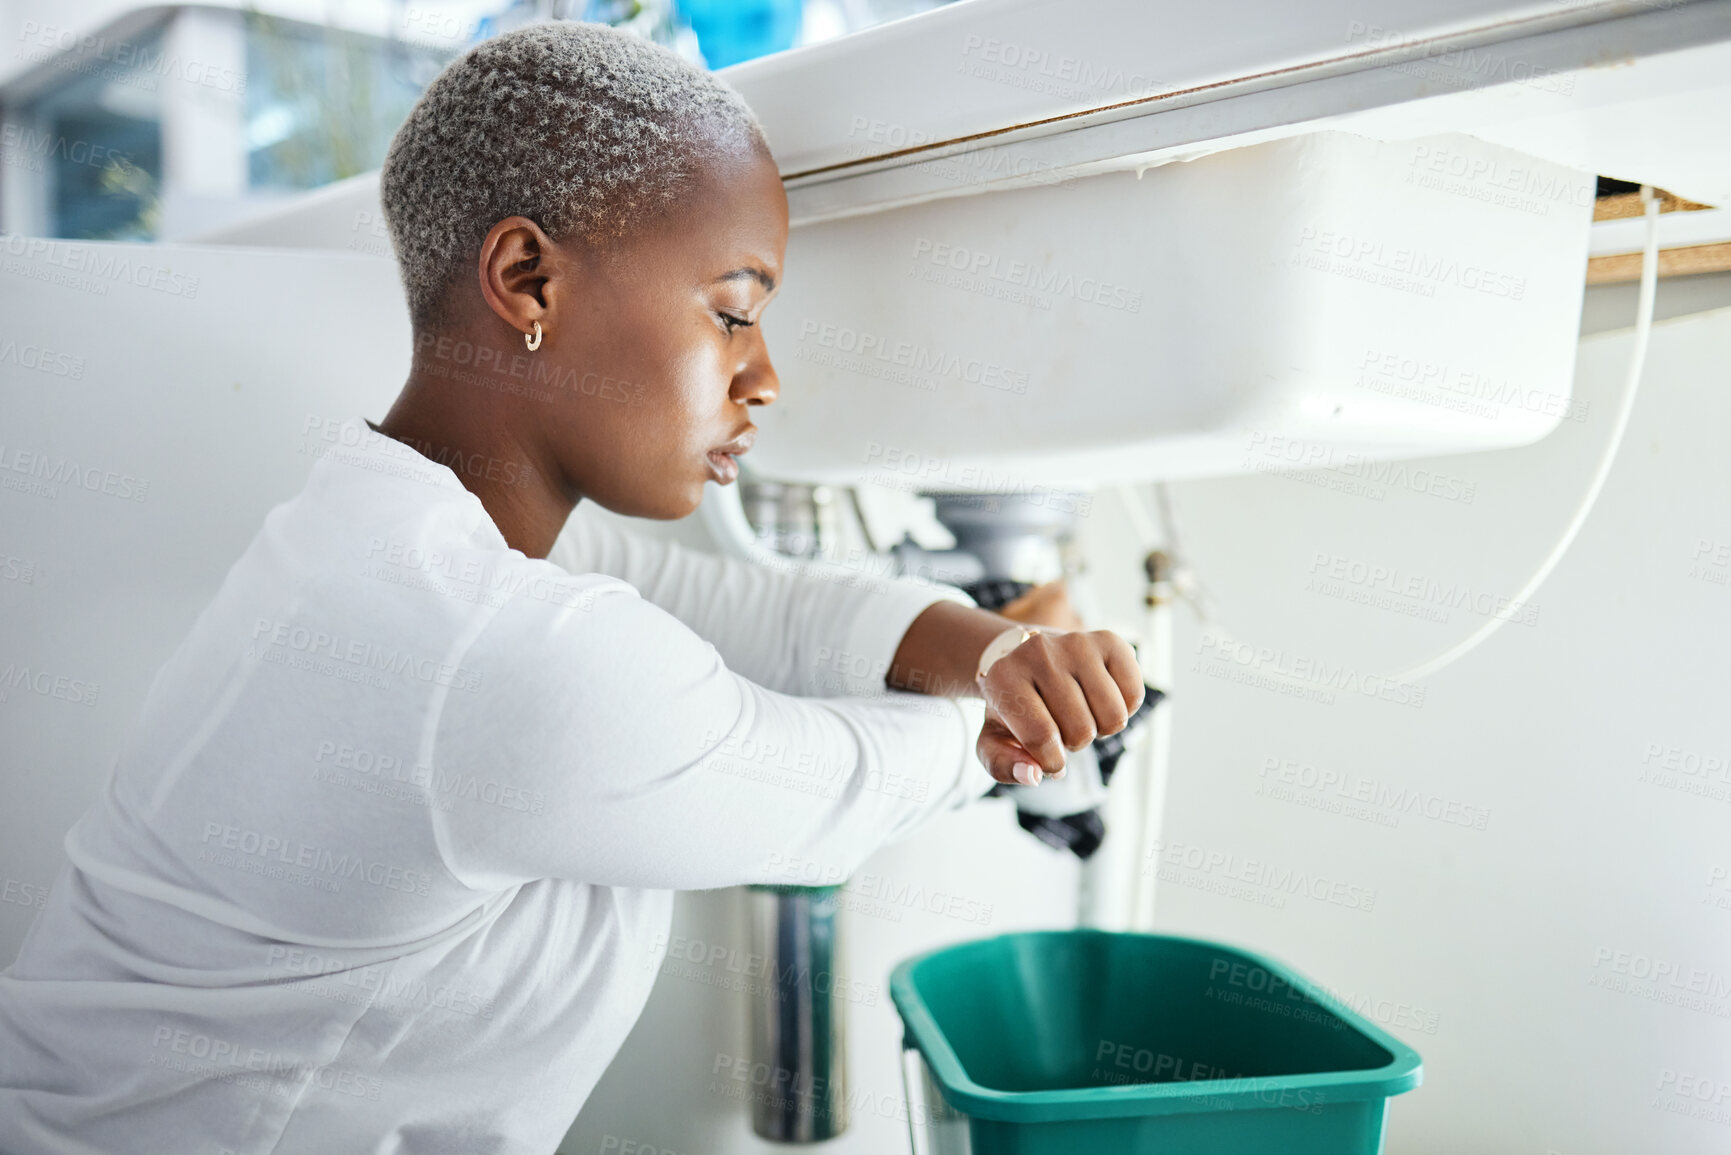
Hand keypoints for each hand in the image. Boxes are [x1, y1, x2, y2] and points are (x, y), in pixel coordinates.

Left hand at [974, 629, 1144, 785]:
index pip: (1042, 738)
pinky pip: (1135, 696)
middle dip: (1074, 742)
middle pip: (1082, 731)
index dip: (1052, 762)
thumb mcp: (994, 740)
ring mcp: (1076, 643)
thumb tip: (1033, 776)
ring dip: (1100, 728)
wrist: (1027, 658)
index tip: (1048, 758)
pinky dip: (1124, 709)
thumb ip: (1003, 765)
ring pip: (1113, 717)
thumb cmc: (1014, 707)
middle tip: (1062, 724)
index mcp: (1003, 677)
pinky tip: (1100, 699)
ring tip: (1081, 712)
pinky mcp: (1109, 641)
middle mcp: (1038, 652)